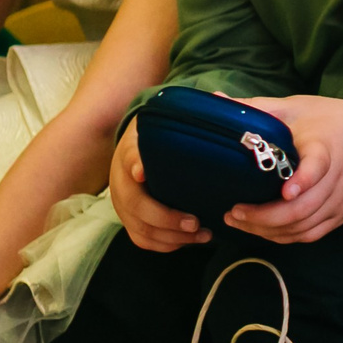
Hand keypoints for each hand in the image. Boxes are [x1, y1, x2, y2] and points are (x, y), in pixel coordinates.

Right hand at [109, 126, 210, 251]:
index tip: (143, 172)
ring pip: (140, 228)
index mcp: (131, 152)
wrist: (139, 151)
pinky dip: (167, 244)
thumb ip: (190, 117)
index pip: (129, 157)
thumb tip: (221, 98)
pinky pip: (143, 239)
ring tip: (203, 234)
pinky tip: (190, 240)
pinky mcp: (130, 220)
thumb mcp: (168, 125)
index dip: (134, 164)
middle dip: (165, 218)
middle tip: (195, 221)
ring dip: (172, 237)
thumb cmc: (161, 140)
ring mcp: (123, 203)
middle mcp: (121, 180)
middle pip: (134, 204)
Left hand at [222, 95, 342, 243]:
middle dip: (264, 217)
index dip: (303, 181)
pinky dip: (286, 236)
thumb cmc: (328, 120)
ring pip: (304, 227)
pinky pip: (312, 235)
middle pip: (303, 208)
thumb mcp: (294, 107)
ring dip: (269, 230)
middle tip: (234, 212)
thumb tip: (215, 99)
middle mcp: (337, 179)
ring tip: (241, 222)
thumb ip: (256, 107)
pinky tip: (264, 230)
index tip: (285, 191)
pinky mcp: (341, 214)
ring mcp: (340, 200)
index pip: (318, 167)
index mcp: (325, 148)